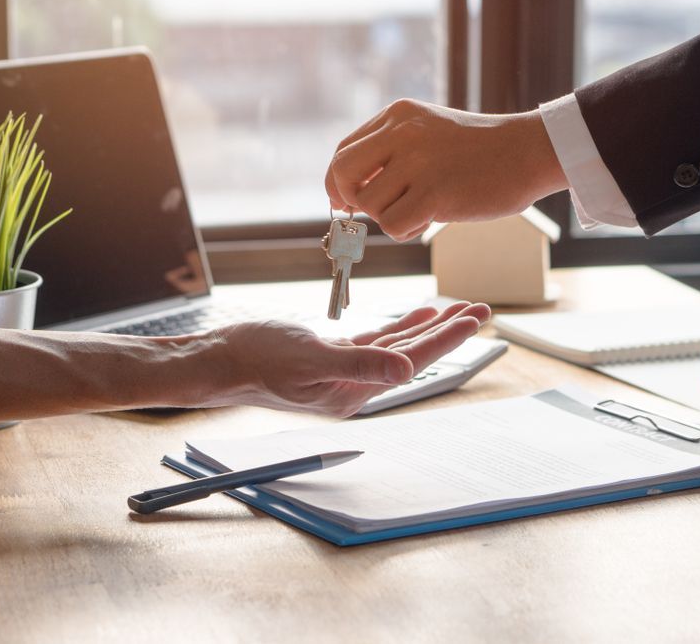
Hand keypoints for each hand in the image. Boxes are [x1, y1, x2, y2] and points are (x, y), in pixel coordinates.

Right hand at [216, 301, 490, 416]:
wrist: (219, 361)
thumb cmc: (257, 359)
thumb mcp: (310, 359)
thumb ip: (360, 363)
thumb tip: (406, 369)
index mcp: (355, 390)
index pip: (413, 360)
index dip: (447, 338)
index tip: (475, 318)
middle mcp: (355, 385)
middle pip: (413, 354)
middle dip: (448, 331)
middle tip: (480, 310)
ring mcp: (344, 373)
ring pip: (398, 347)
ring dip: (427, 328)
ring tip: (457, 311)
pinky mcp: (330, 358)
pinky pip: (375, 342)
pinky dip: (398, 328)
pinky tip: (416, 316)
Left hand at [324, 99, 565, 240]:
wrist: (528, 152)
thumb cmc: (480, 151)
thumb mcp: (428, 133)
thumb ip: (389, 152)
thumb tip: (346, 194)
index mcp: (398, 115)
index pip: (344, 151)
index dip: (338, 182)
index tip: (346, 200)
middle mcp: (403, 133)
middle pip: (342, 173)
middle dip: (349, 199)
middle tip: (370, 211)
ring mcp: (418, 162)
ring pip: (368, 204)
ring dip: (388, 217)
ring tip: (420, 210)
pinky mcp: (435, 192)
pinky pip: (393, 225)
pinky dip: (405, 231)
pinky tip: (428, 221)